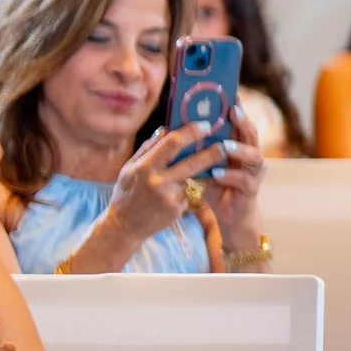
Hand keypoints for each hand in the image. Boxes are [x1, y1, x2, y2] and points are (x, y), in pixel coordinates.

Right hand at [106, 121, 230, 245]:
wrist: (124, 226)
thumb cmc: (127, 192)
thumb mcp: (130, 168)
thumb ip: (148, 148)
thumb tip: (166, 129)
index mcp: (144, 167)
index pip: (172, 144)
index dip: (190, 132)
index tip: (205, 125)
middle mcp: (158, 181)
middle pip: (192, 163)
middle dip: (212, 153)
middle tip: (226, 144)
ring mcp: (169, 197)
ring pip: (194, 179)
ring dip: (204, 172)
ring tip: (214, 163)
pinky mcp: (177, 210)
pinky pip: (190, 193)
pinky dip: (192, 188)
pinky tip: (189, 188)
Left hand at [202, 104, 267, 253]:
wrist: (230, 216)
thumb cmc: (216, 187)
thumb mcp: (205, 164)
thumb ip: (199, 149)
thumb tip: (175, 130)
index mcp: (239, 146)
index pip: (239, 124)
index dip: (237, 109)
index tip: (230, 94)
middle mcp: (251, 156)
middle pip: (251, 134)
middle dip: (243, 122)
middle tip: (233, 111)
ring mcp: (254, 172)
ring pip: (254, 156)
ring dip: (239, 149)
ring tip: (225, 146)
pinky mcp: (252, 190)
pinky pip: (244, 180)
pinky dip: (230, 175)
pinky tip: (217, 174)